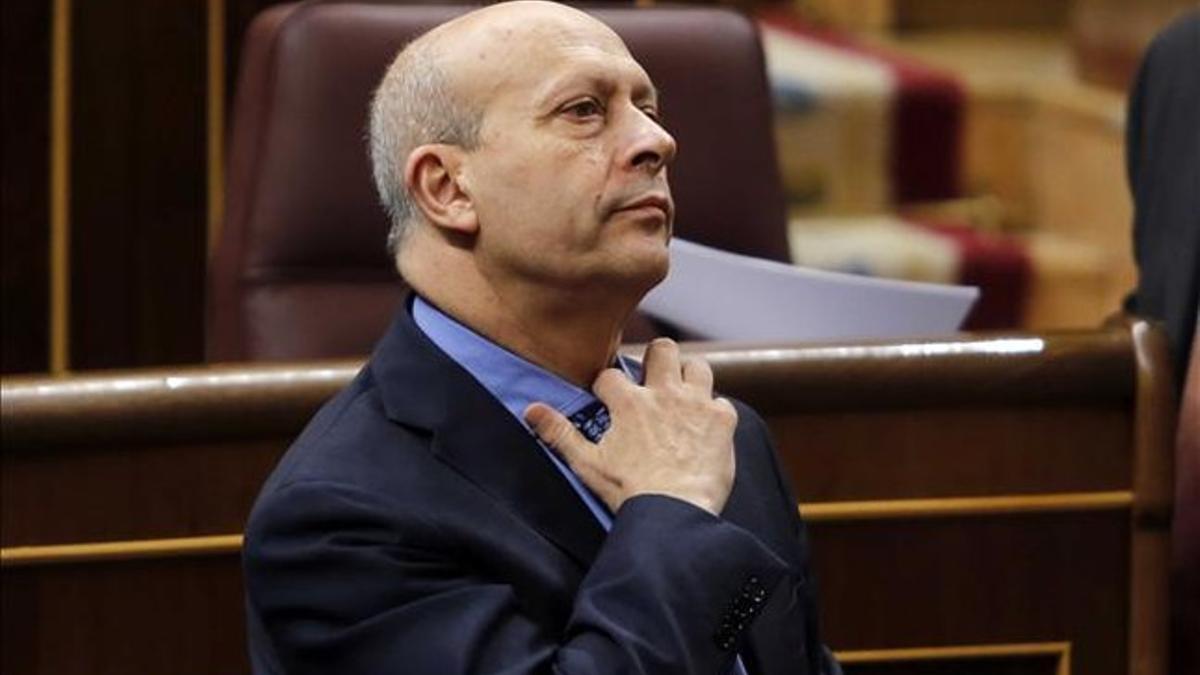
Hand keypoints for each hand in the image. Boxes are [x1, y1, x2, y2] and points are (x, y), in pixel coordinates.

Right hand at [524, 338, 737, 515]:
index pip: (611, 376)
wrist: (673, 514)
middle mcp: (664, 393)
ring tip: (684, 397)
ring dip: (690, 378)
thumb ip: (559, 433)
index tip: (610, 403)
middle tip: (653, 382)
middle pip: (662, 349)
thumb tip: (531, 409)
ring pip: (698, 366)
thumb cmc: (629, 492)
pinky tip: (706, 429)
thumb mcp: (587, 463)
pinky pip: (723, 402)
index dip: (608, 388)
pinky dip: (715, 413)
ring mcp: (696, 404)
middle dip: (656, 360)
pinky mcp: (722, 421)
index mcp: (629, 402)